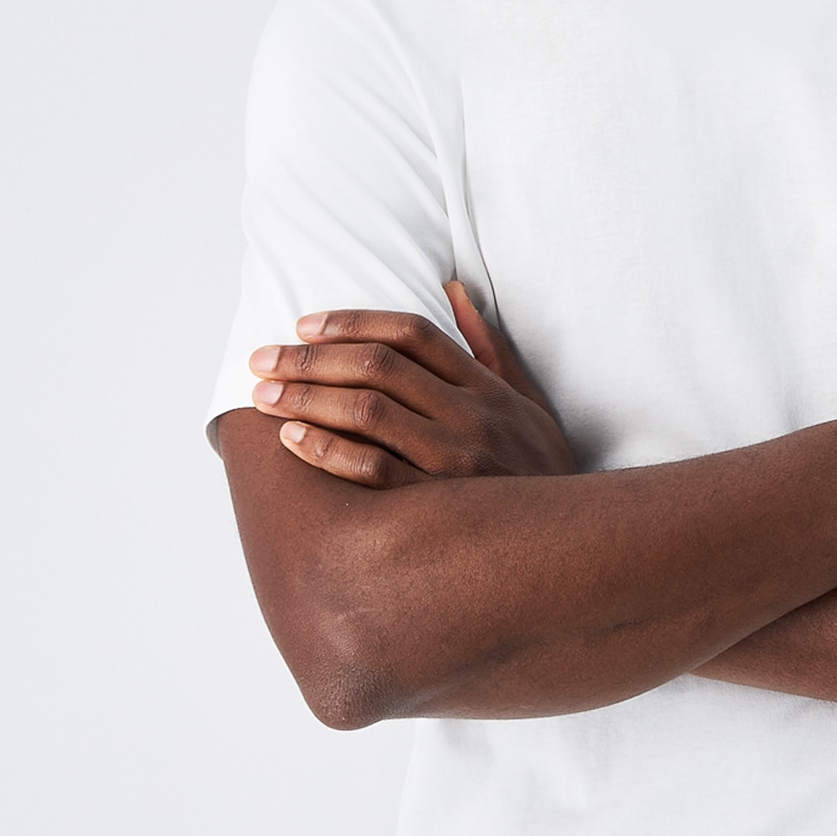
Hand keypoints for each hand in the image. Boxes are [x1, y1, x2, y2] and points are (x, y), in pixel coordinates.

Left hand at [247, 283, 578, 487]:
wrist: (574, 546)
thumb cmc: (540, 472)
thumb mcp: (527, 402)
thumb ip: (488, 347)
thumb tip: (453, 289)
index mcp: (486, 387)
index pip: (411, 333)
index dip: (353, 321)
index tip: (305, 324)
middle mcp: (471, 416)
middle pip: (378, 366)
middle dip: (310, 358)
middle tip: (262, 358)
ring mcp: (455, 461)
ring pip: (368, 411)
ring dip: (307, 397)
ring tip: (263, 395)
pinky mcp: (440, 505)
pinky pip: (373, 471)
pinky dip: (327, 450)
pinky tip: (293, 439)